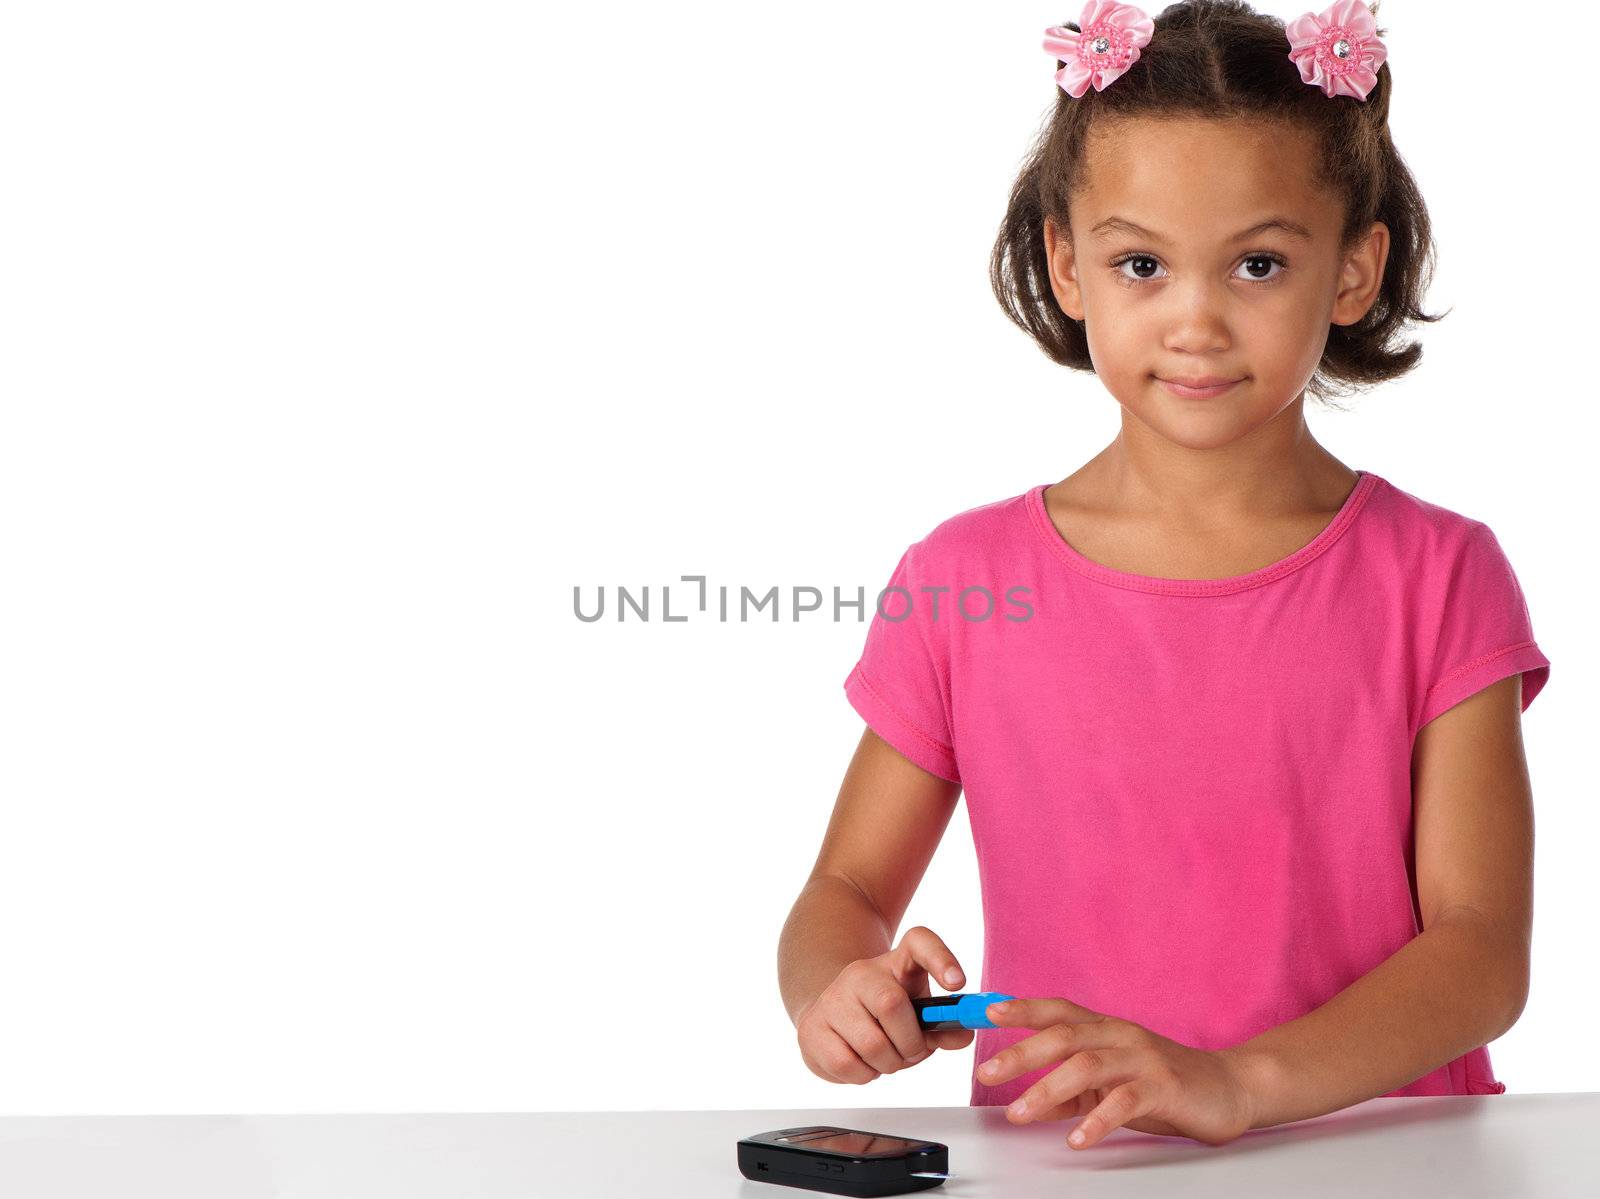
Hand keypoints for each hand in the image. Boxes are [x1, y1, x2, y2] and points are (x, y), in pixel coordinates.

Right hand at [795, 926, 975, 1084]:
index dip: (941, 959)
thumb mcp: (918, 1013)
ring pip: (871, 1043)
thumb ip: (944, 1026)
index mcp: (897, 962)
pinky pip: (846, 1064)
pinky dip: (864, 1075)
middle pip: (892, 1004)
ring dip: (889, 1064)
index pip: (920, 942)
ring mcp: (832, 997)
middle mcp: (861, 972)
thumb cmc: (883, 1016)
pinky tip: (863, 1063)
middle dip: (910, 1043)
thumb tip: (962, 1034)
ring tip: (886, 1058)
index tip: (957, 982)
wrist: (833, 1016)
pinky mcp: (811, 1028)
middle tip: (910, 1051)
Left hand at [979, 997, 1255, 1148]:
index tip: (986, 1013)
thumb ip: (1070, 1091)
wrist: (1227, 1087)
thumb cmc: (1164, 1083)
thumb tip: (1029, 1103)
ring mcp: (1142, 1058)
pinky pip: (1124, 1101)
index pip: (1057, 1011)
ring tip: (1020, 1112)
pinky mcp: (1163, 1086)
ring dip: (1048, 1089)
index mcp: (1105, 1028)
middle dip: (1021, 1054)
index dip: (1022, 1009)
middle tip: (987, 1073)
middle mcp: (1120, 1036)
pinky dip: (1096, 1120)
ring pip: (1087, 1066)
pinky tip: (1077, 1137)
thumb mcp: (1109, 1084)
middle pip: (1063, 1036)